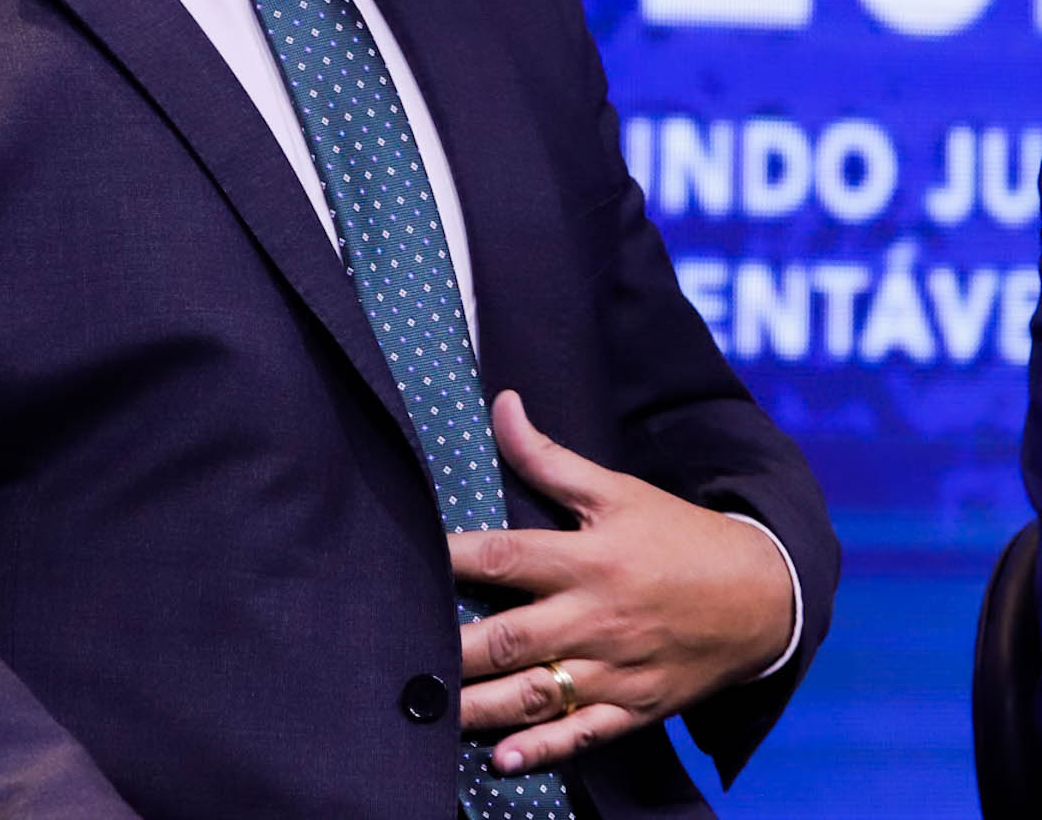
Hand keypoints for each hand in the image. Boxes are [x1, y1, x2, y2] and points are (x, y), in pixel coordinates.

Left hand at [446, 390, 793, 776]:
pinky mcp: (635, 709)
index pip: (504, 557)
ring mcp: (615, 671)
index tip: (408, 558)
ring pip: (536, 695)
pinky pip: (582, 736)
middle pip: (511, 637)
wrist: (762, 598)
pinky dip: (542, 749)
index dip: (452, 558)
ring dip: (482, 707)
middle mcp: (595, 619)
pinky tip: (500, 760)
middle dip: (455, 648)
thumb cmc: (677, 536)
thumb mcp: (616, 491)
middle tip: (401, 651)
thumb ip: (548, 456)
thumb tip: (501, 403)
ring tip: (433, 709)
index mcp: (586, 560)